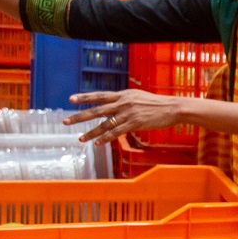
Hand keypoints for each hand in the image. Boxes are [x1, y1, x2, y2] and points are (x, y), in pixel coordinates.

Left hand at [63, 89, 188, 144]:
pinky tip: (98, 143)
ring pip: (104, 124)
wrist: (172, 108)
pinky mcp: (134, 123)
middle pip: (96, 110)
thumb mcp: (137, 97)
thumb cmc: (156, 104)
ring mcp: (128, 113)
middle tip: (65, 121)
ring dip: (91, 133)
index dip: (84, 97)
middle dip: (79, 116)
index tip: (70, 99)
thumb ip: (124, 100)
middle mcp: (122, 103)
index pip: (99, 95)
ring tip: (80, 139)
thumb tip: (113, 105)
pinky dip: (106, 138)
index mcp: (122, 95)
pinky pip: (116, 132)